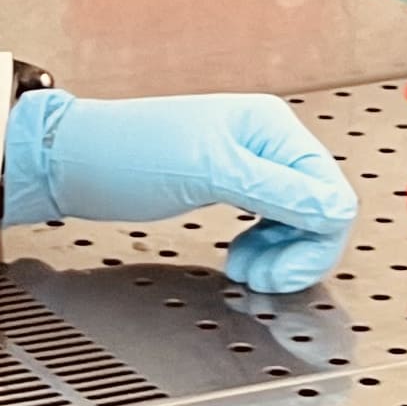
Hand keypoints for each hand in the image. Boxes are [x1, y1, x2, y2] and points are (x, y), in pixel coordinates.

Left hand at [1, 89, 357, 294]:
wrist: (72, 163)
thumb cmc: (123, 154)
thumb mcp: (205, 173)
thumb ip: (274, 192)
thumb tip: (334, 212)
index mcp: (271, 127)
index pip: (330, 192)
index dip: (314, 241)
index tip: (276, 272)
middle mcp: (267, 140)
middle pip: (320, 209)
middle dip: (297, 252)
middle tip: (258, 278)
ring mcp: (249, 163)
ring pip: (299, 220)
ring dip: (280, 254)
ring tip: (244, 270)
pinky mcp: (230, 184)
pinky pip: (272, 222)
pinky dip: (264, 247)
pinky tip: (239, 257)